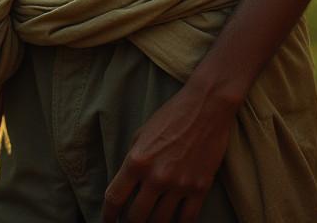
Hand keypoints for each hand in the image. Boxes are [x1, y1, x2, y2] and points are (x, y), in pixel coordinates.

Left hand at [103, 82, 236, 222]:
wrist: (207, 105)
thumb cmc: (172, 114)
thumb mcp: (142, 132)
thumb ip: (133, 159)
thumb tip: (127, 185)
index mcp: (137, 160)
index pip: (114, 198)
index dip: (108, 215)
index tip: (109, 221)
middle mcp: (156, 176)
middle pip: (136, 218)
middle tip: (131, 222)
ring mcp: (179, 184)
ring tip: (151, 221)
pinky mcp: (200, 188)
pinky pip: (186, 220)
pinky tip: (173, 222)